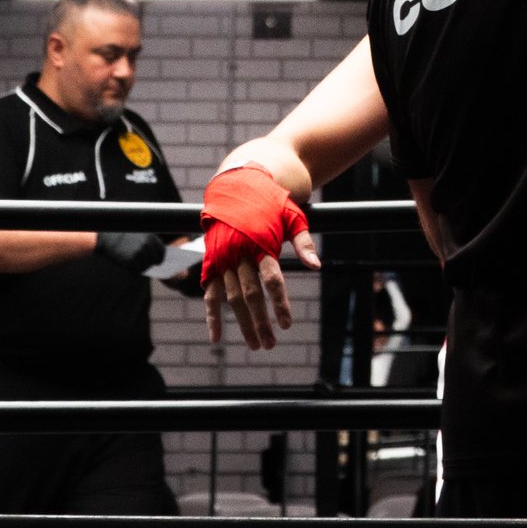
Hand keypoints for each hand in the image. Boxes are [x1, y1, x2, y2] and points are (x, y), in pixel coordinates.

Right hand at [93, 231, 164, 273]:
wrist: (107, 237)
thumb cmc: (123, 236)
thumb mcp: (139, 235)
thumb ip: (149, 244)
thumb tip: (159, 259)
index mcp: (151, 237)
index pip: (161, 252)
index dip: (158, 258)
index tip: (156, 262)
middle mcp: (147, 245)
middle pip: (153, 261)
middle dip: (147, 263)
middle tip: (138, 261)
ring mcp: (139, 253)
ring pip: (145, 267)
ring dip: (139, 268)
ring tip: (131, 262)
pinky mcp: (130, 261)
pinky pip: (136, 272)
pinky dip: (133, 272)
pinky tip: (127, 266)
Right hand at [196, 163, 321, 349]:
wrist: (239, 183)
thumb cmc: (271, 202)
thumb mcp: (292, 215)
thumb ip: (303, 241)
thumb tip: (317, 265)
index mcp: (260, 242)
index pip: (271, 280)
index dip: (279, 304)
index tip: (287, 324)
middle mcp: (239, 252)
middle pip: (250, 294)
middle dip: (260, 321)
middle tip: (270, 344)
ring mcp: (223, 258)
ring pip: (232, 298)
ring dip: (243, 323)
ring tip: (256, 344)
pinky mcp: (211, 261)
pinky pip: (209, 292)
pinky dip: (211, 316)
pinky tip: (216, 337)